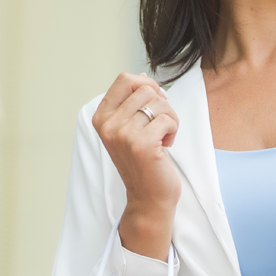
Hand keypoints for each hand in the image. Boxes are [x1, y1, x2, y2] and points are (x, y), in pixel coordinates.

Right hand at [91, 73, 179, 259]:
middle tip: (159, 126)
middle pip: (146, 89)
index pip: (125, 79)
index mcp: (101, 118)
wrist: (148, 197)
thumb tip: (144, 78)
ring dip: (169, 119)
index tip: (154, 104)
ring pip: (159, 103)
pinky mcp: (142, 145)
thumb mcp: (129, 128)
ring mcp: (123, 135)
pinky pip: (168, 119)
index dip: (146, 85)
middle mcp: (108, 125)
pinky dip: (173, 130)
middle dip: (161, 104)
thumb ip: (131, 104)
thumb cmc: (143, 161)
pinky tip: (165, 146)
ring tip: (162, 137)